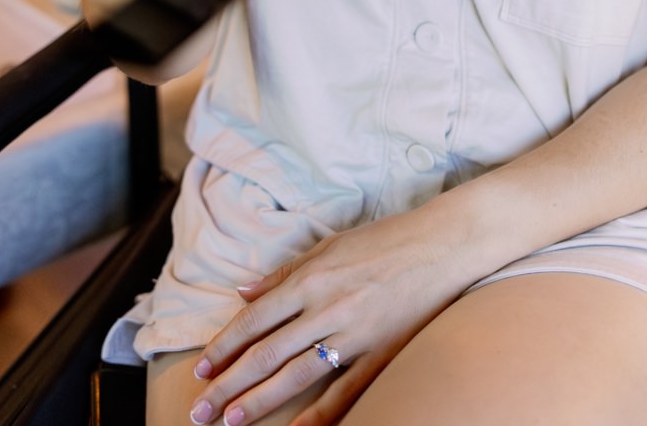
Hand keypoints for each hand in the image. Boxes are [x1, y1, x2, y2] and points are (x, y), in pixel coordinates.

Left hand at [188, 206, 473, 425]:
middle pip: (265, 354)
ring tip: (230, 421)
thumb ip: (286, 272)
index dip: (223, 349)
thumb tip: (243, 294)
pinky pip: (344, 391)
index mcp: (312, 278)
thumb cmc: (389, 239)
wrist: (446, 243)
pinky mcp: (381, 352)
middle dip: (228, 384)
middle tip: (200, 411)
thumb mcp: (332, 245)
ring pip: (295, 375)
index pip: (254, 321)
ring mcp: (355, 334)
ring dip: (258, 401)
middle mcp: (327, 308)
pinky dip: (318, 415)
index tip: (201, 371)